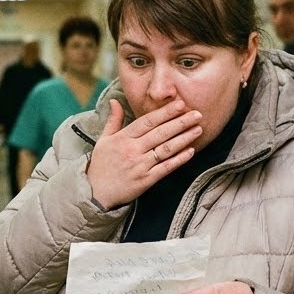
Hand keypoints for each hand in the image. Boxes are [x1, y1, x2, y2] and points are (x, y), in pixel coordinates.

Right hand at [86, 99, 201, 208]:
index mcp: (123, 138)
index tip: (180, 105)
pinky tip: (190, 151)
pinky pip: (166, 168)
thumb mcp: (103, 140)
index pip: (147, 121)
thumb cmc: (101, 165)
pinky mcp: (146, 180)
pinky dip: (179, 159)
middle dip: (180, 122)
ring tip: (198, 129)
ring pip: (166, 149)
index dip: (165, 113)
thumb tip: (114, 101)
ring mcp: (140, 166)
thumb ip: (113, 120)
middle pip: (160, 133)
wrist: (95, 193)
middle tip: (197, 114)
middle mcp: (132, 150)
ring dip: (184, 138)